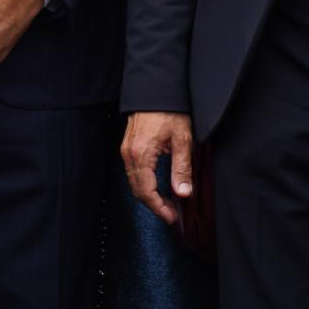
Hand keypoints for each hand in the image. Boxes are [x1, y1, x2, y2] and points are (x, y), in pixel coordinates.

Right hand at [122, 110, 193, 224]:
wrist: (156, 91)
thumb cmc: (170, 112)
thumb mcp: (182, 141)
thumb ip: (181, 169)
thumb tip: (183, 193)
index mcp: (141, 155)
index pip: (146, 191)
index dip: (159, 208)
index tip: (172, 218)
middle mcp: (128, 155)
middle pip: (137, 189)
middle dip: (154, 205)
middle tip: (172, 214)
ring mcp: (126, 151)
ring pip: (134, 182)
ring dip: (149, 195)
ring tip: (168, 203)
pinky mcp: (128, 147)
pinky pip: (133, 172)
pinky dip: (144, 184)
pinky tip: (158, 186)